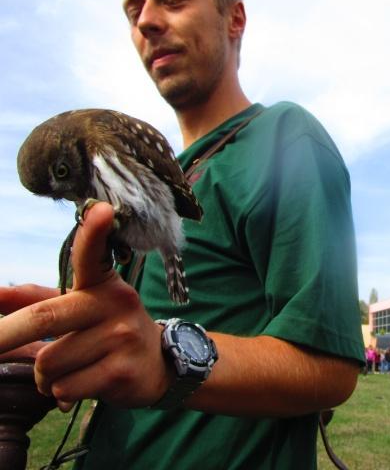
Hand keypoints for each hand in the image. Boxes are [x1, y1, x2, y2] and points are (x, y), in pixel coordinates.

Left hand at [0, 202, 169, 408]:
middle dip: (5, 335)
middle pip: (46, 316)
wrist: (159, 365)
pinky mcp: (121, 371)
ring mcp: (121, 337)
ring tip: (67, 372)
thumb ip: (37, 300)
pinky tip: (82, 385)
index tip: (100, 209)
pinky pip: (65, 388)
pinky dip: (61, 394)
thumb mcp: (80, 309)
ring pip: (49, 362)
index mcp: (102, 284)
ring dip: (44, 377)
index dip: (94, 233)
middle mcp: (115, 304)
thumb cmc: (108, 331)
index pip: (93, 256)